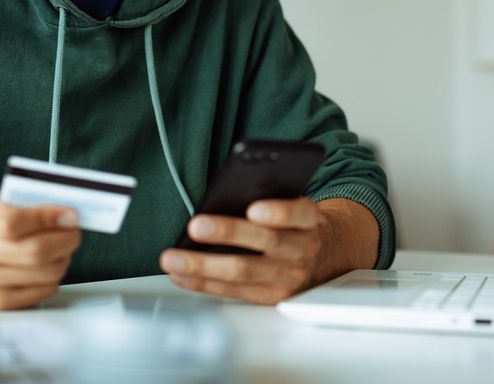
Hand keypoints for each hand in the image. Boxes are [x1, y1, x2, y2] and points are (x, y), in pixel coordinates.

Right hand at [0, 193, 81, 309]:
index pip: (14, 221)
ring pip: (43, 273)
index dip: (48, 217)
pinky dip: (52, 280)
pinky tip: (47, 269)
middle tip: (73, 233)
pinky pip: (39, 292)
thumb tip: (62, 212)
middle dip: (65, 240)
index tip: (69, 215)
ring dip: (62, 260)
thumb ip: (21, 203)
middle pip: (34, 250)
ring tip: (62, 251)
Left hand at [158, 197, 322, 304]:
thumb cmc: (291, 223)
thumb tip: (221, 198)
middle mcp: (302, 249)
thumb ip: (266, 197)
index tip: (254, 208)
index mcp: (308, 219)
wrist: (319, 256)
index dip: (278, 211)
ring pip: (244, 271)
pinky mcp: (271, 297)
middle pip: (265, 241)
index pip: (298, 212)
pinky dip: (203, 283)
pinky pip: (234, 291)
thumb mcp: (289, 203)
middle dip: (227, 233)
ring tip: (173, 258)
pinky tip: (182, 273)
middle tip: (196, 226)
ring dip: (203, 265)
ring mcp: (288, 276)